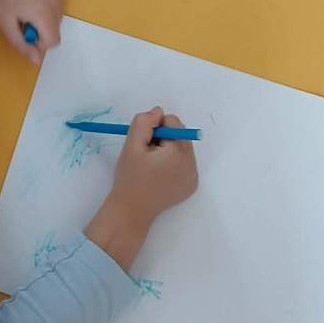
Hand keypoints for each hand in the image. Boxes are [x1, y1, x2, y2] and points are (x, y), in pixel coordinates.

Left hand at [0, 0, 63, 65]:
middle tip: (23, 19)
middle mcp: (57, 2)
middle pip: (56, 30)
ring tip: (28, 8)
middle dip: (41, 31)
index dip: (39, 42)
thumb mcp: (7, 26)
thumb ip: (22, 45)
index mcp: (43, 13)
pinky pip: (58, 7)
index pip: (53, 41)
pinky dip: (49, 9)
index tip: (25, 32)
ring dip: (45, 20)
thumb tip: (37, 61)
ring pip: (58, 19)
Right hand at [84, 109, 197, 269]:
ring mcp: (193, 177)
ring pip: (182, 147)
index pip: (173, 123)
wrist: (132, 210)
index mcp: (179, 153)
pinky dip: (173, 162)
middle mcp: (192, 165)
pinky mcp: (191, 186)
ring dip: (168, 148)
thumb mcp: (132, 145)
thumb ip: (144, 122)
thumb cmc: (130, 177)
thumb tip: (158, 112)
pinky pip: (184, 162)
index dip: (155, 128)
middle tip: (147, 153)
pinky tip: (159, 174)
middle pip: (180, 135)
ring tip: (152, 164)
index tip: (144, 143)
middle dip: (163, 138)